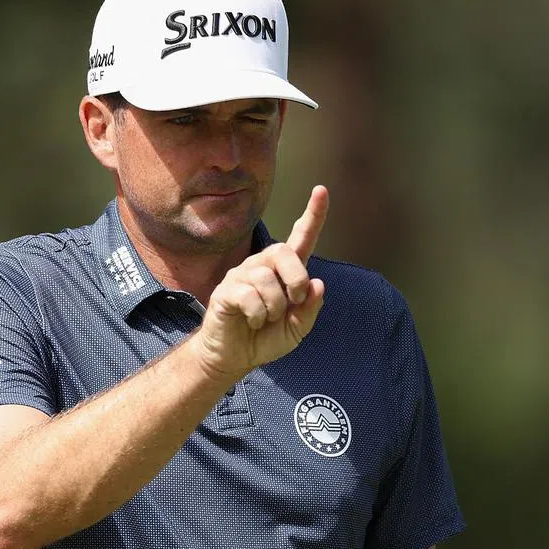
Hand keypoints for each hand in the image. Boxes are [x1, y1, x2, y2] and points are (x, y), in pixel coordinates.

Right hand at [191, 185, 328, 381]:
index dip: (313, 215)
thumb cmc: (266, 338)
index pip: (301, 237)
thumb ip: (310, 309)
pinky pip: (248, 295)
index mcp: (285, 271)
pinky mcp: (227, 290)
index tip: (322, 190)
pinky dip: (258, 315)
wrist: (234, 357)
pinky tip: (252, 321)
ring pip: (266, 279)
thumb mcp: (297, 328)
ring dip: (275, 306)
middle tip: (295, 301)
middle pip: (283, 251)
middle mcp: (263, 266)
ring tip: (266, 319)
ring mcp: (242, 275)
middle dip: (296, 278)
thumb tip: (318, 284)